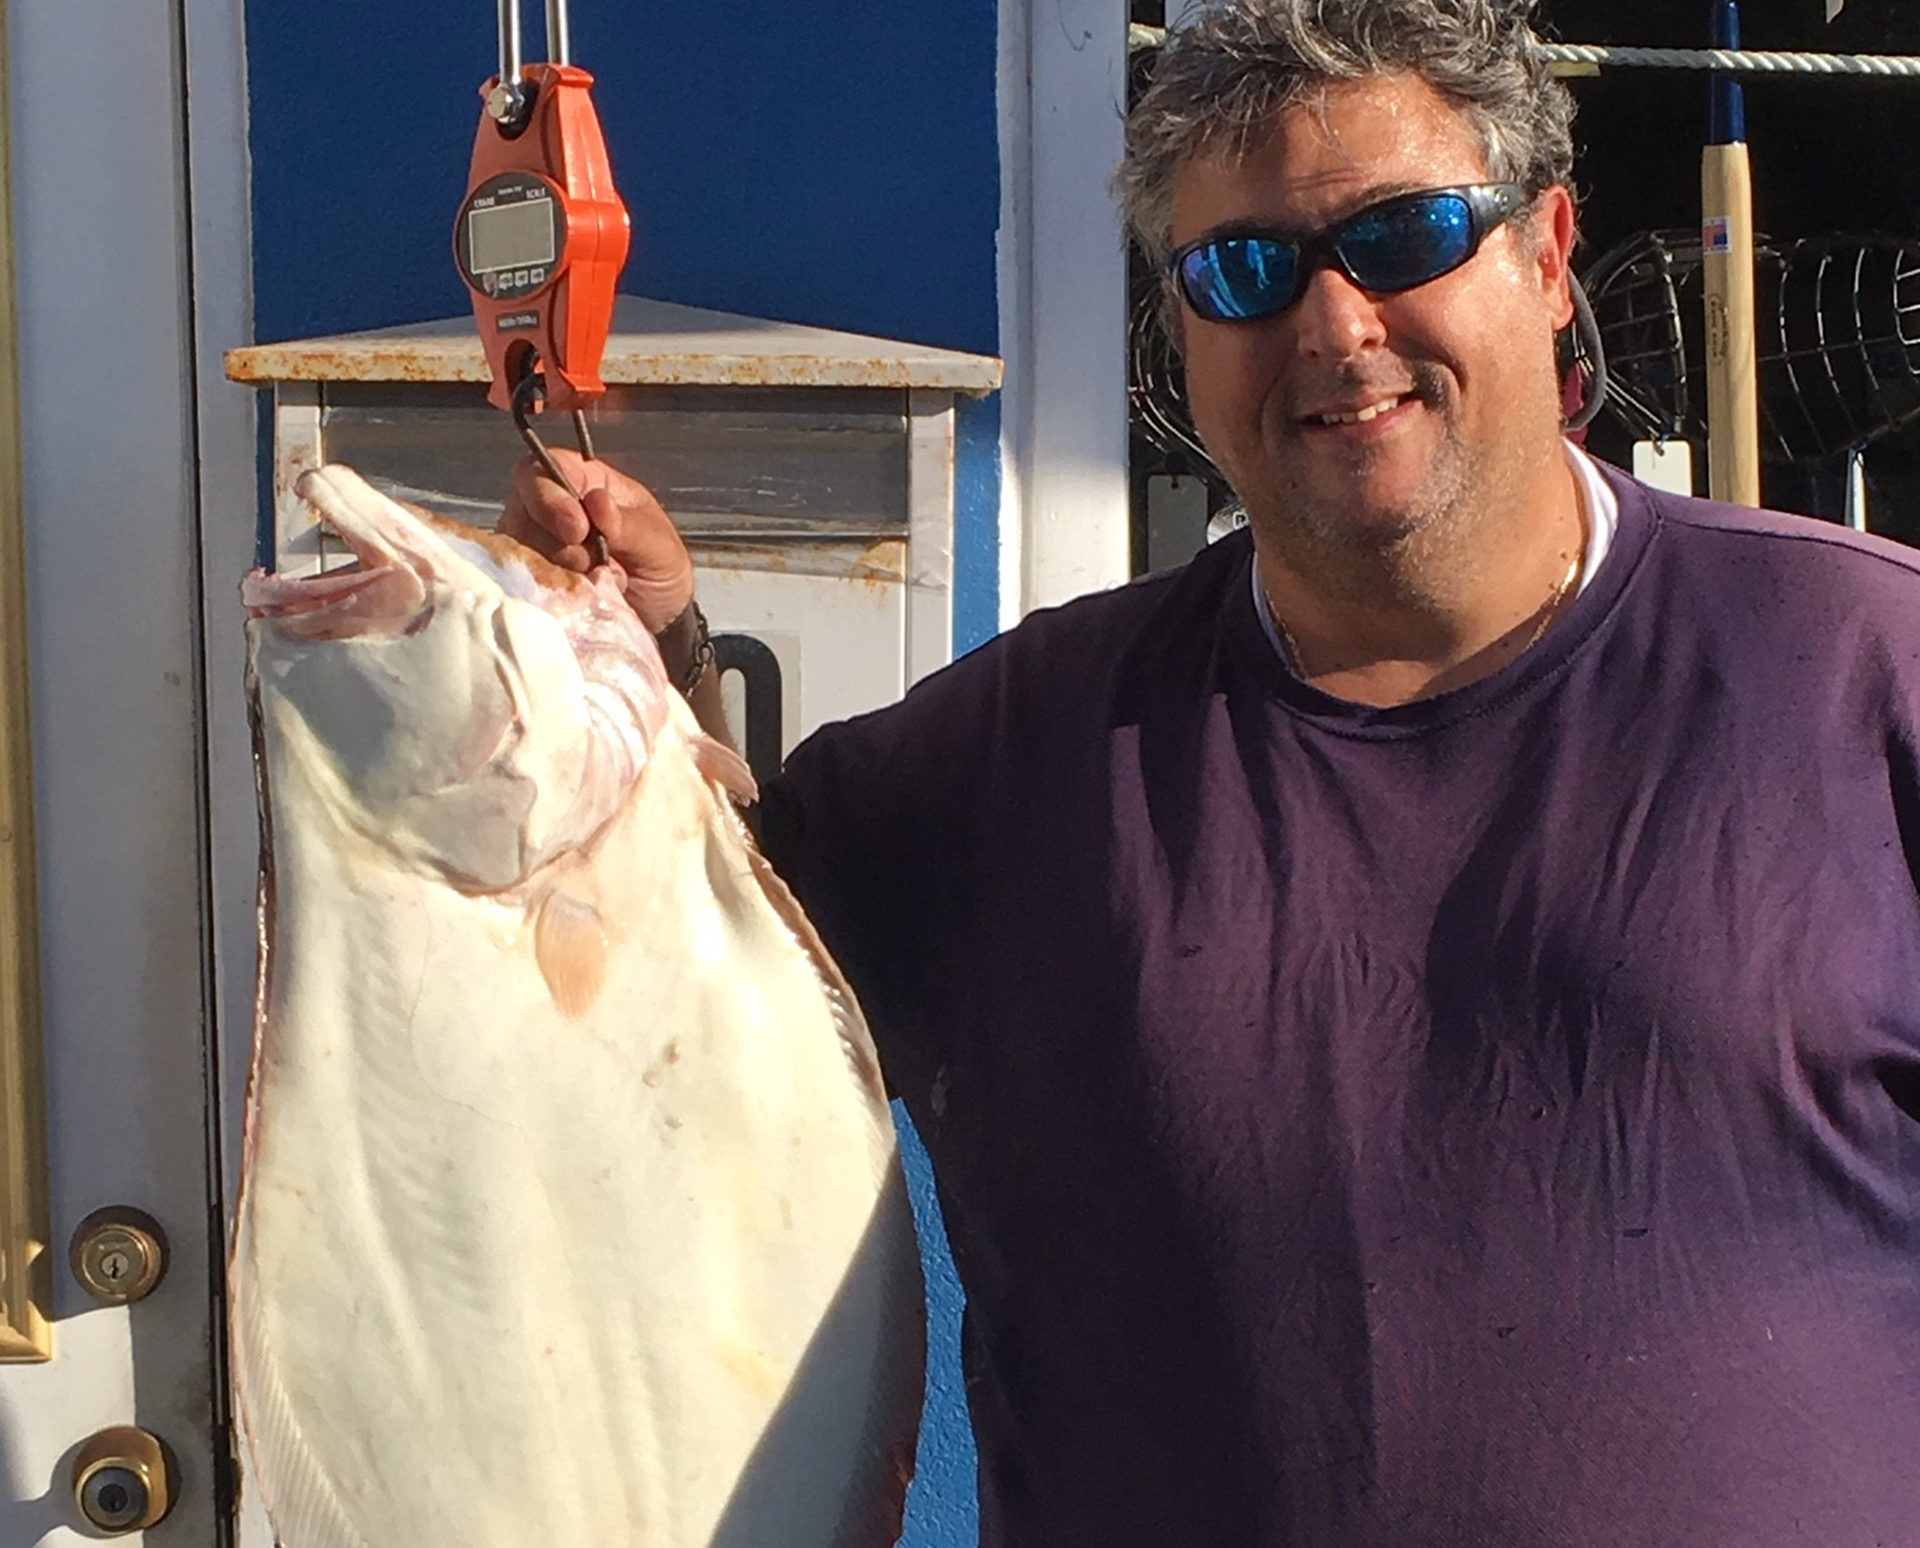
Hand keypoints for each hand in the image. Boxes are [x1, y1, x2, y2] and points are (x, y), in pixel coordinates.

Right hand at [498, 449, 694, 632]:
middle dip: (559, 545)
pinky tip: (582, 596)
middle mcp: (549, 506)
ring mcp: (535, 543)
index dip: (550, 496)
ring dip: (560, 572)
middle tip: (594, 564)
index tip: (578, 530)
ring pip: (520, 551)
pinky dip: (551, 594)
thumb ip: (629, 526)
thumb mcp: (658, 545)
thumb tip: (597, 502)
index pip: (541, 470)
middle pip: (523, 512)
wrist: (659, 618)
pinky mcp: (530, 578)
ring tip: (599, 582)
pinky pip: (522, 583)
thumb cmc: (659, 567)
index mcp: (584, 480)